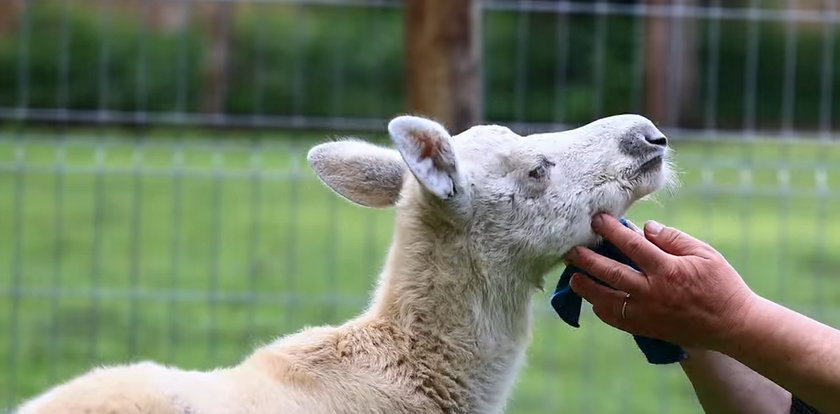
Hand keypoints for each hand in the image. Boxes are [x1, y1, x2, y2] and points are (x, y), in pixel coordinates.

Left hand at [565, 214, 759, 349]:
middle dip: (588, 260)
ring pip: (608, 300)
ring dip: (588, 288)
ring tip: (574, 276)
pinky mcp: (648, 329)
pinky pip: (618, 320)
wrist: (734, 325)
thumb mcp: (704, 253)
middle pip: (611, 273)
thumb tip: (645, 227)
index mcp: (668, 270)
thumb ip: (673, 238)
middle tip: (570, 249)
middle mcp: (653, 292)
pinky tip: (595, 300)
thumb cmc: (722, 284)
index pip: (632, 245)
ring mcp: (648, 313)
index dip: (612, 230)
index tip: (596, 219)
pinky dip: (604, 310)